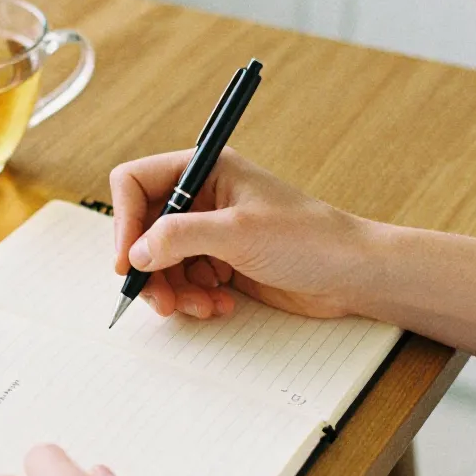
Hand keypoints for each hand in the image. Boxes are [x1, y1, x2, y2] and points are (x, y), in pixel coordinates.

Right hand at [111, 148, 370, 319]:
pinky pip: (184, 281)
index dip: (124, 222)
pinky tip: (220, 305)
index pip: (136, 183)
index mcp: (205, 169)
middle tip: (161, 301)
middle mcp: (202, 197)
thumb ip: (179, 236)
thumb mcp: (237, 232)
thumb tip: (135, 252)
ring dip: (173, 290)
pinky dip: (193, 298)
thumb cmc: (308, 239)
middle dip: (149, 268)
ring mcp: (210, 231)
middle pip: (143, 230)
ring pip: (160, 262)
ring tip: (201, 306)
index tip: (127, 261)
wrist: (351, 274)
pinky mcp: (221, 262)